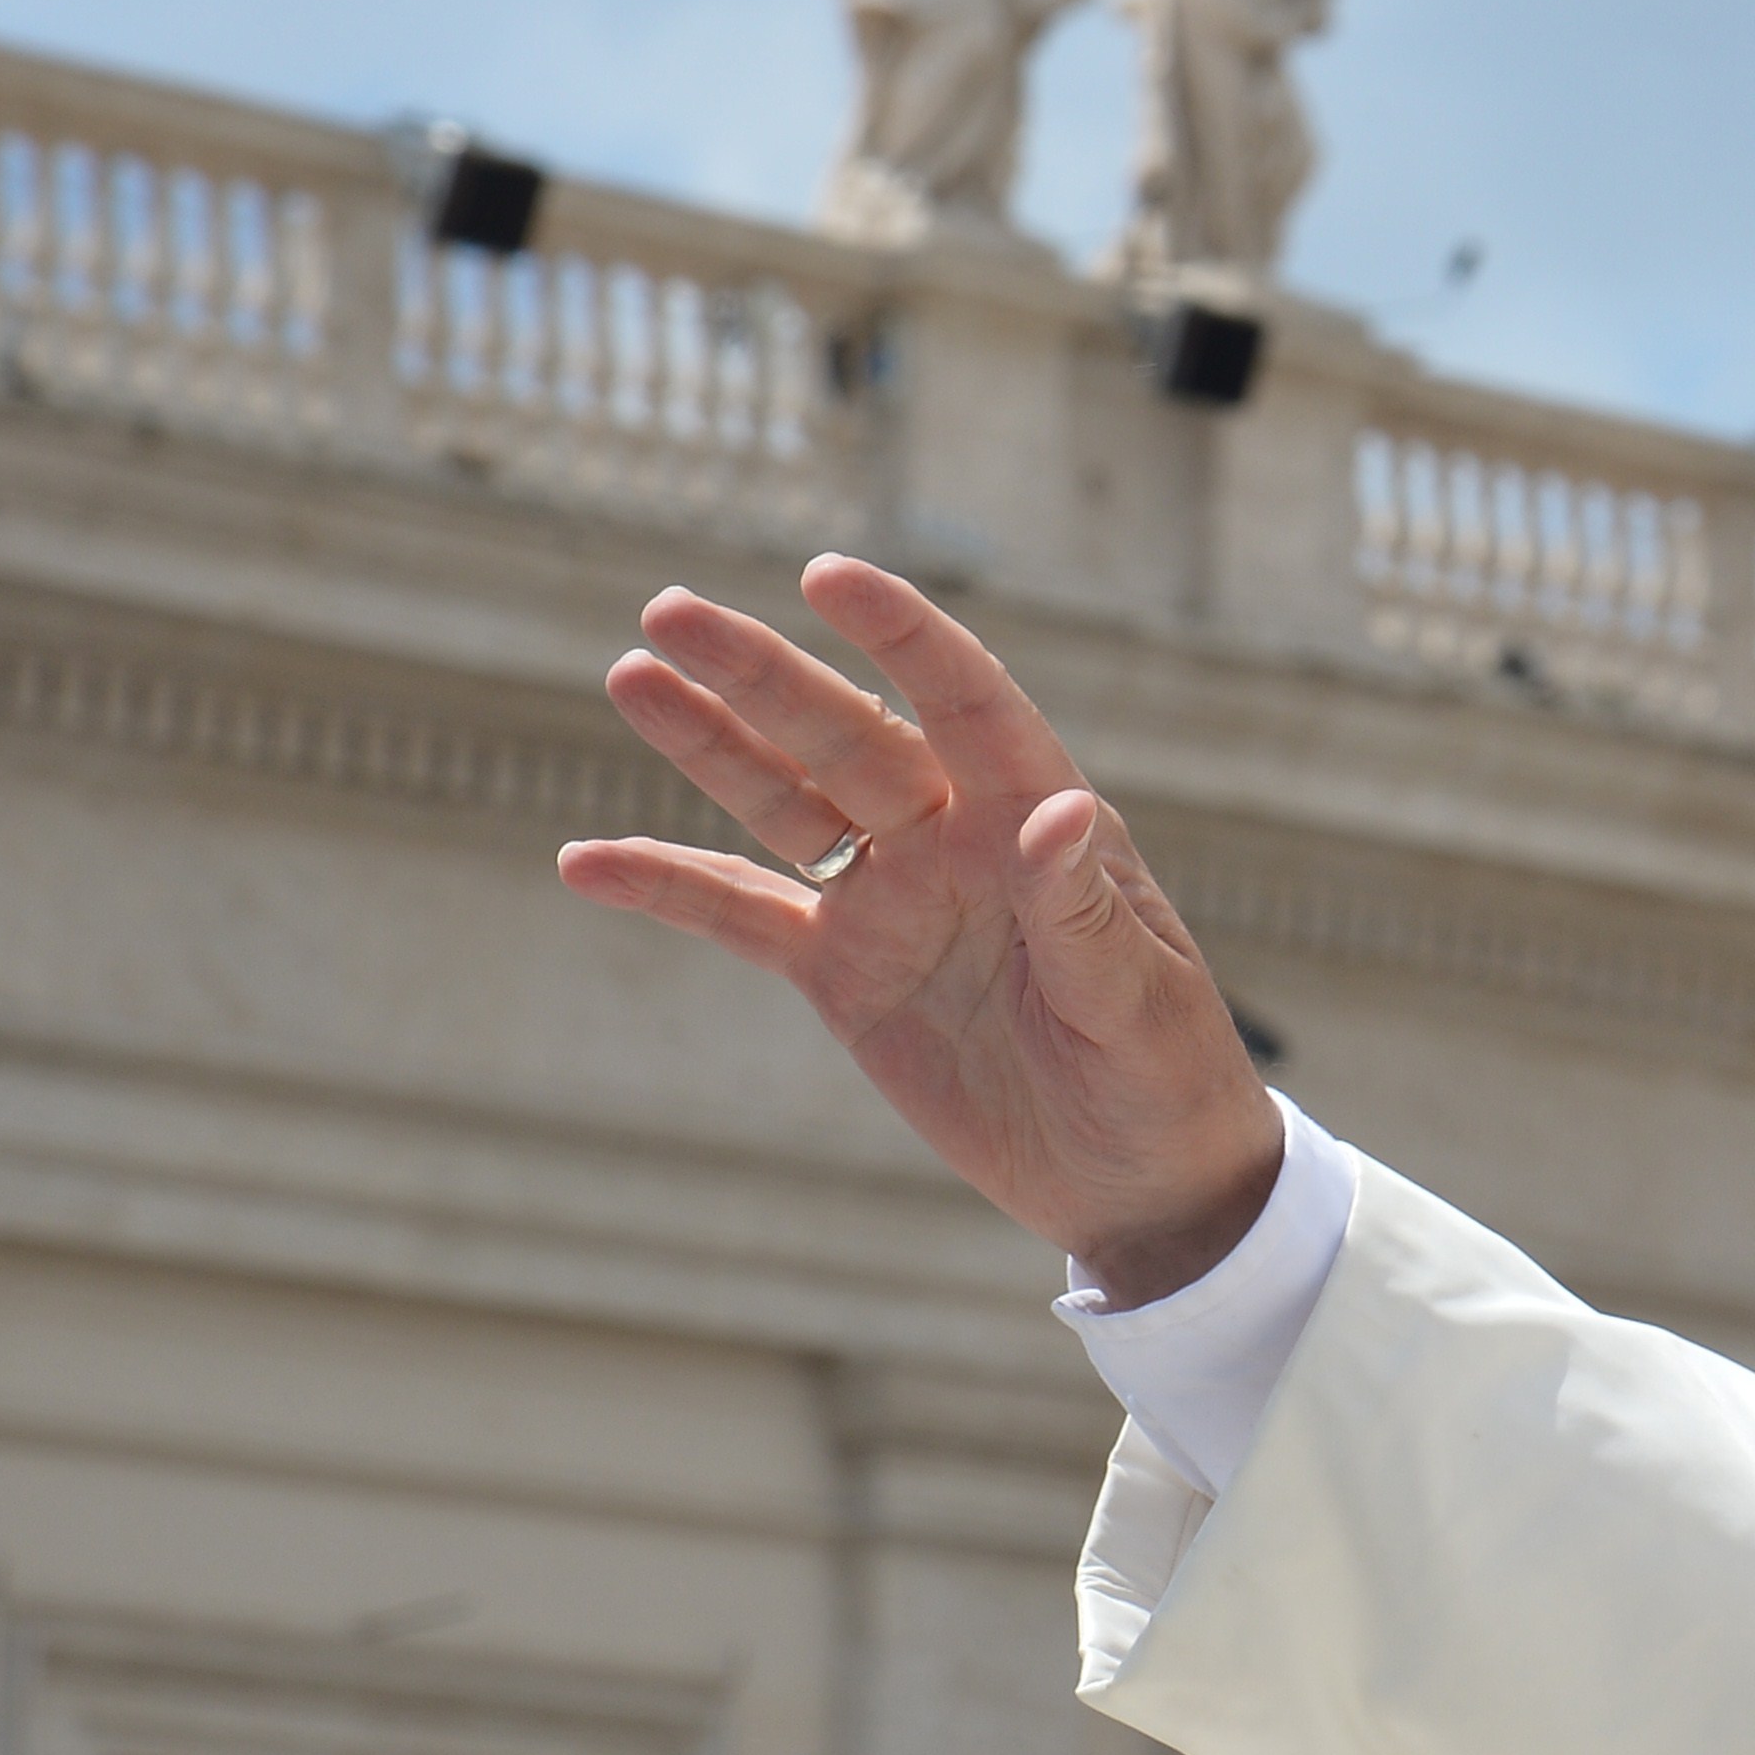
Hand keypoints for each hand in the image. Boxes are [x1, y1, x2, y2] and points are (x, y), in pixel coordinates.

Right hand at [556, 555, 1282, 1301]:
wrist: (1138, 1180)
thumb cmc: (1167, 1075)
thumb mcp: (1138, 999)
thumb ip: (1083, 910)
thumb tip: (1060, 809)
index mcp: (1038, 820)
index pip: (968, 702)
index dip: (903, 635)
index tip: (830, 575)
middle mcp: (955, 841)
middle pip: (846, 737)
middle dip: (762, 674)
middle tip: (668, 611)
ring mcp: (892, 902)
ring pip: (785, 801)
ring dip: (709, 742)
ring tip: (631, 676)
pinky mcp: (845, 975)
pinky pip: (742, 916)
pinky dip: (667, 888)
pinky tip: (586, 861)